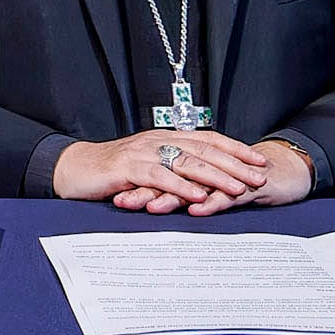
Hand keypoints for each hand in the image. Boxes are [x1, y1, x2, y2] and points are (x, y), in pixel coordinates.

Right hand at [52, 129, 276, 215]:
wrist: (74, 169)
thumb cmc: (112, 173)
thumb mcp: (147, 168)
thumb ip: (172, 170)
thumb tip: (201, 182)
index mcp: (165, 138)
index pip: (208, 139)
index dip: (235, 149)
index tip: (259, 159)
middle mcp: (159, 140)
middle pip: (205, 150)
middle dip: (236, 163)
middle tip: (260, 176)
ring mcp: (144, 152)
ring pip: (188, 161)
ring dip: (216, 176)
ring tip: (239, 188)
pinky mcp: (129, 168)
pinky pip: (161, 177)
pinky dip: (182, 187)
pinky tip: (199, 197)